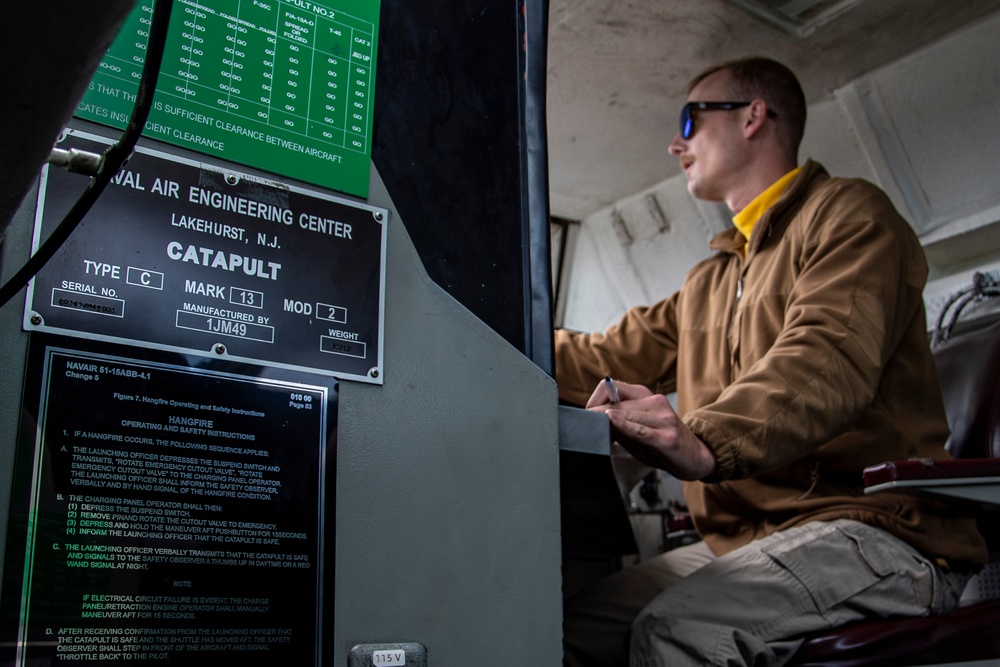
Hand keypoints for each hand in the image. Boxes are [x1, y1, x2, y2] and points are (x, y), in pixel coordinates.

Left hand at [586, 380, 716, 480]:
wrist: (697, 457)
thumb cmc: (664, 443)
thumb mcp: (640, 429)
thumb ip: (619, 423)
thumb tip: (594, 420)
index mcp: (647, 396)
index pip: (612, 388)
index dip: (595, 400)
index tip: (587, 416)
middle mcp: (655, 403)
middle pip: (616, 404)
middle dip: (596, 416)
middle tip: (584, 427)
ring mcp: (663, 419)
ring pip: (625, 416)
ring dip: (607, 424)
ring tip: (597, 434)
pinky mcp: (667, 437)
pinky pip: (640, 430)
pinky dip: (623, 425)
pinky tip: (611, 421)